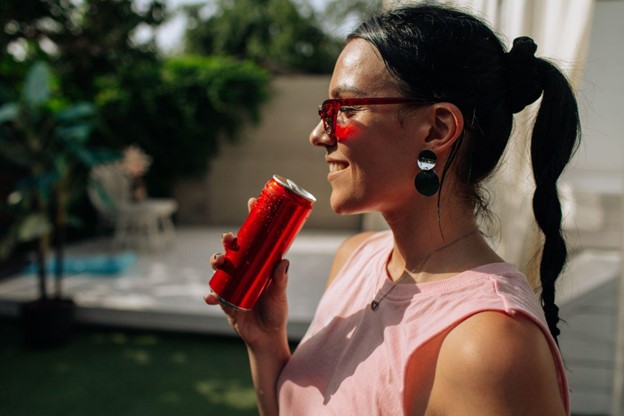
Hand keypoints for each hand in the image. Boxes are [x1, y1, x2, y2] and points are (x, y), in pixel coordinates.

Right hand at [204, 198, 289, 347]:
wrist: (266, 337)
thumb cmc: (275, 312)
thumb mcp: (279, 294)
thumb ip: (280, 279)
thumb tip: (284, 261)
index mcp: (258, 265)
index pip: (254, 239)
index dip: (252, 220)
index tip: (252, 202)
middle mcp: (243, 271)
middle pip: (232, 250)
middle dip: (228, 241)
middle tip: (230, 239)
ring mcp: (232, 285)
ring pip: (220, 268)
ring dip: (216, 261)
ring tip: (219, 262)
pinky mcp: (225, 301)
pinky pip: (215, 296)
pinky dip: (211, 296)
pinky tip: (210, 297)